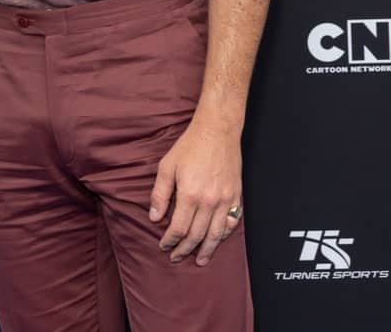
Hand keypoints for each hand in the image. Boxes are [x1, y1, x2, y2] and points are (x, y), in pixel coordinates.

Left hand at [148, 112, 242, 265]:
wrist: (217, 129)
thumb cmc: (190, 145)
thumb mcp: (167, 166)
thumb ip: (160, 194)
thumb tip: (154, 218)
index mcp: (190, 195)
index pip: (178, 228)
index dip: (169, 241)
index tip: (163, 246)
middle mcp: (209, 201)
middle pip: (196, 236)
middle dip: (184, 249)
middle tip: (176, 257)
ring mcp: (225, 199)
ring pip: (216, 234)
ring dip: (207, 250)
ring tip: (199, 260)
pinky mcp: (236, 195)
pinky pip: (232, 222)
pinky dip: (224, 234)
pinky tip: (217, 239)